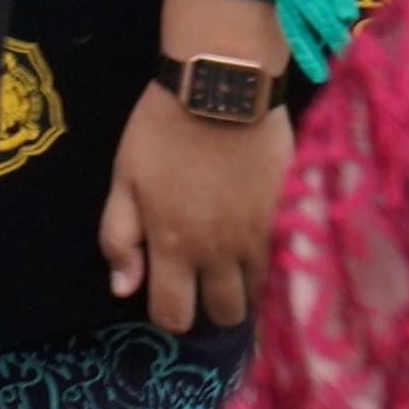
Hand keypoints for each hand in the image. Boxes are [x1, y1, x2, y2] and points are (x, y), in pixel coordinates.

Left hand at [102, 0, 294, 333]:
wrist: (223, 92)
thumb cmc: (162, 132)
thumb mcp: (124, 179)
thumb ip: (120, 237)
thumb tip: (123, 289)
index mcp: (172, 245)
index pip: (173, 316)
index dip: (169, 314)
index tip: (169, 296)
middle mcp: (218, 253)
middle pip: (223, 314)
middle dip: (209, 305)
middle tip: (202, 279)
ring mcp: (258, 240)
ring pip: (257, 294)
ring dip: (240, 285)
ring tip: (228, 261)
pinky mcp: (288, 221)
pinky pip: (281, 265)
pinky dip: (267, 264)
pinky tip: (254, 243)